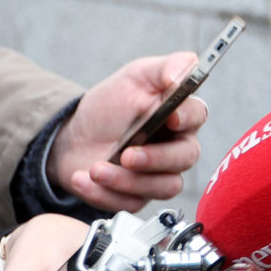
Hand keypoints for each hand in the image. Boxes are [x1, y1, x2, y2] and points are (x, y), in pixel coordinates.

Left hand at [50, 52, 207, 211]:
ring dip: (127, 180)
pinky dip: (104, 193)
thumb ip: (167, 67)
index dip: (186, 117)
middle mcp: (176, 147)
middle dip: (155, 158)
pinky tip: (83, 178)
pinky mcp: (137, 196)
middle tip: (127, 155)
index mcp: (180, 115)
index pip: (197, 115)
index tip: (170, 117)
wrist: (73, 137)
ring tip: (96, 169)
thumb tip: (182, 77)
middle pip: (185, 158)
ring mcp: (158, 175)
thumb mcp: (135, 76)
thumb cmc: (110, 106)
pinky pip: (131, 203)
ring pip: (163, 187)